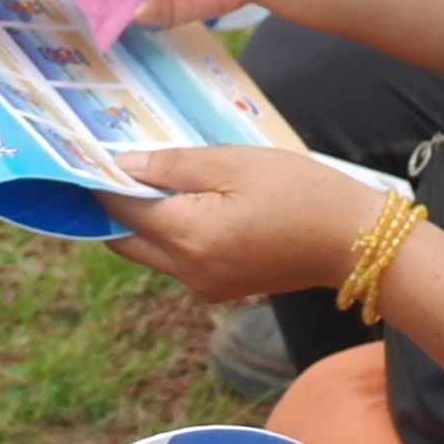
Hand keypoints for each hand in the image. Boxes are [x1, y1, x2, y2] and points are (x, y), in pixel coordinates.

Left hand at [99, 143, 387, 300]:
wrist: (356, 242)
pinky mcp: (222, 289)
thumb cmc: (302, 192)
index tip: (86, 155)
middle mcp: (188, 271)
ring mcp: (205, 286)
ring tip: (155, 177)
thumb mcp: (237, 163)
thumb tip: (124, 164)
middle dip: (113, 206)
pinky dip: (172, 234)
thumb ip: (175, 166)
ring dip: (144, 221)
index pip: (120, 209)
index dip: (99, 181)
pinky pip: (178, 261)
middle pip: (124, 240)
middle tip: (114, 166)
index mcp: (188, 236)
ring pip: (150, 253)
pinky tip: (189, 201)